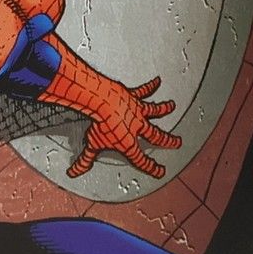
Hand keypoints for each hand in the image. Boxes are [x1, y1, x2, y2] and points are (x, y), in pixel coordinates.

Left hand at [68, 76, 183, 179]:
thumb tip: (74, 172)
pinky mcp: (134, 96)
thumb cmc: (99, 124)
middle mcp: (137, 127)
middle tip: (178, 142)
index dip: (151, 168)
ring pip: (155, 111)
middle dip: (168, 140)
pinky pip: (144, 91)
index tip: (160, 171)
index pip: (141, 160)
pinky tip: (157, 81)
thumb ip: (85, 160)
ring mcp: (137, 111)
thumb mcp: (92, 145)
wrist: (102, 101)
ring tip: (171, 107)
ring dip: (164, 109)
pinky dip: (151, 86)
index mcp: (129, 143)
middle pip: (157, 136)